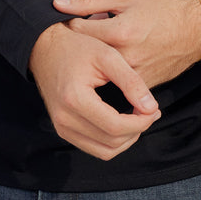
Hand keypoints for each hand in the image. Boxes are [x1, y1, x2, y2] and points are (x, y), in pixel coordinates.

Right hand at [29, 22, 160, 160]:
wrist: (46, 48)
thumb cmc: (78, 47)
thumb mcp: (108, 56)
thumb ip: (131, 81)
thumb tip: (151, 107)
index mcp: (75, 99)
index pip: (115, 126)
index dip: (140, 122)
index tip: (154, 108)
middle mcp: (64, 119)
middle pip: (111, 142)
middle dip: (137, 130)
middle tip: (151, 111)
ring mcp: (61, 127)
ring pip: (104, 151)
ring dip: (126, 139)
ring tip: (139, 117)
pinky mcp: (63, 130)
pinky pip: (94, 148)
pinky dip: (113, 141)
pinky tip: (124, 122)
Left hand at [52, 0, 200, 89]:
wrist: (195, 30)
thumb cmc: (160, 8)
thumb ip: (89, 1)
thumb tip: (58, 4)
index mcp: (119, 31)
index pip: (78, 32)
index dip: (73, 25)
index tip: (76, 22)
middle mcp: (126, 56)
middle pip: (87, 55)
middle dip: (83, 46)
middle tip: (86, 38)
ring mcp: (135, 74)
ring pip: (101, 72)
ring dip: (97, 60)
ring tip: (99, 49)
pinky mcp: (143, 85)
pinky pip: (118, 83)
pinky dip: (112, 72)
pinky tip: (116, 59)